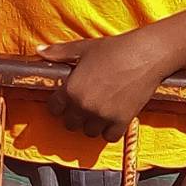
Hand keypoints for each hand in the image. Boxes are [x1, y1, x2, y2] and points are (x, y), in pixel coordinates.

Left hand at [37, 34, 171, 140]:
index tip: (64, 102)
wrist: (146, 55)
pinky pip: (109, 137)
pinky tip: (111, 119)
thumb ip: (59, 52)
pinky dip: (109, 131)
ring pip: (88, 132)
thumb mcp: (83, 48)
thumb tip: (39, 51)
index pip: (54, 109)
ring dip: (91, 124)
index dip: (58, 105)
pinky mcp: (121, 121)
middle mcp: (84, 106)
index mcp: (71, 89)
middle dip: (74, 116)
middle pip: (70, 124)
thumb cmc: (114, 49)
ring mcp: (103, 116)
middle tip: (82, 107)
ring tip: (97, 113)